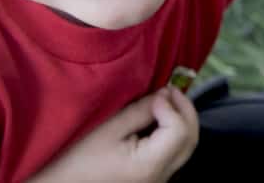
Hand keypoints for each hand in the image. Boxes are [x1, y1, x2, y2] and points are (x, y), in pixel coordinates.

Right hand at [28, 86, 198, 182]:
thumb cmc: (73, 159)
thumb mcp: (107, 128)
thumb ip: (140, 111)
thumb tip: (164, 95)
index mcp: (149, 166)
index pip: (180, 130)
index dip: (173, 106)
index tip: (157, 92)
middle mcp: (159, 178)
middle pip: (190, 140)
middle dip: (185, 110)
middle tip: (170, 89)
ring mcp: (156, 181)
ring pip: (184, 148)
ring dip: (180, 121)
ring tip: (163, 101)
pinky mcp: (149, 180)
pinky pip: (172, 155)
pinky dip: (171, 134)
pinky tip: (157, 119)